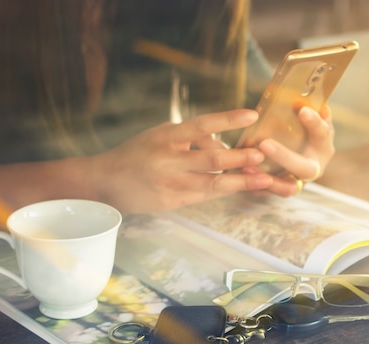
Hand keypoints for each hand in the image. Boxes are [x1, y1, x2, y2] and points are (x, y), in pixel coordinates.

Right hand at [92, 109, 273, 211]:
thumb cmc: (136, 153)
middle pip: (210, 160)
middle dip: (239, 158)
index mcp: (166, 137)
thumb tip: (222, 144)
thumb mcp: (159, 135)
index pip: (201, 125)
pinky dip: (223, 191)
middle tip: (262, 155)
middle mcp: (168, 161)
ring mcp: (170, 184)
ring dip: (240, 182)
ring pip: (212, 184)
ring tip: (264, 179)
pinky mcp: (171, 203)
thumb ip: (190, 138)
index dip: (227, 120)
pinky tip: (241, 188)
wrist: (104, 182)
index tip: (251, 116)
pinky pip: (203, 196)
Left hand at [247, 105, 334, 196]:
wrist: (294, 149)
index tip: (302, 110)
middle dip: (284, 157)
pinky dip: (257, 185)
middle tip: (265, 144)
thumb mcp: (304, 116)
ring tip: (247, 167)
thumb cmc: (298, 127)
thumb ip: (305, 108)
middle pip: (305, 168)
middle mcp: (315, 166)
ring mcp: (299, 181)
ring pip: (288, 188)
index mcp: (322, 143)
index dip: (315, 123)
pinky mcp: (282, 189)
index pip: (322, 133)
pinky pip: (270, 192)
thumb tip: (303, 96)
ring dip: (269, 180)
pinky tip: (242, 174)